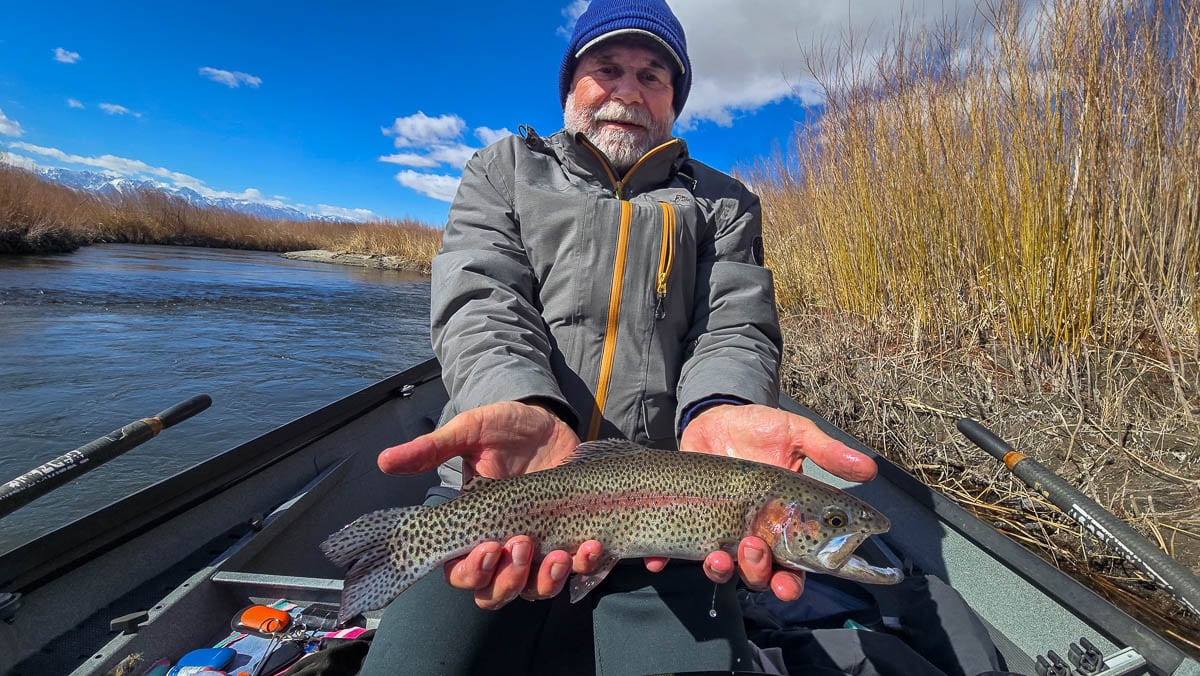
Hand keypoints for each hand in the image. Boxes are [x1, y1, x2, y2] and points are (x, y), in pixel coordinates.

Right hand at [377, 400, 589, 608]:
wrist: (549, 420)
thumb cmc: (504, 428)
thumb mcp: (469, 432)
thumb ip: (432, 449)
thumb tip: (384, 461)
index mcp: (472, 529)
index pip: (460, 572)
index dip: (472, 571)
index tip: (487, 547)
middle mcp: (502, 546)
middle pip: (496, 592)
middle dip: (508, 580)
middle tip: (522, 545)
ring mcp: (538, 547)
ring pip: (534, 591)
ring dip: (545, 580)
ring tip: (559, 555)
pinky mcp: (571, 540)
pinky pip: (577, 571)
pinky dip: (584, 566)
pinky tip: (589, 547)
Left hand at [669, 403, 879, 600]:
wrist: (714, 416)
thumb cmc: (761, 429)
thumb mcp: (795, 434)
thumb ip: (827, 452)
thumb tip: (869, 468)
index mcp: (786, 524)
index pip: (796, 565)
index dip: (793, 583)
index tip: (789, 585)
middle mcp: (755, 535)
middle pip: (761, 575)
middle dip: (759, 575)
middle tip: (755, 549)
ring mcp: (720, 531)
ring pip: (723, 569)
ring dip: (720, 571)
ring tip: (718, 554)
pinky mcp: (688, 523)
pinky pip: (674, 553)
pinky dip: (664, 560)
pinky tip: (657, 561)